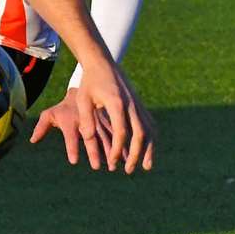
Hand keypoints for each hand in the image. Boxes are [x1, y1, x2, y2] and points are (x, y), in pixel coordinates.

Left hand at [31, 73, 154, 173]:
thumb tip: (88, 139)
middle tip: (129, 170)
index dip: (117, 149)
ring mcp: (138, 104)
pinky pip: (149, 123)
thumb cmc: (89, 82)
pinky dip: (151, 138)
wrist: (102, 63)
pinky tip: (149, 150)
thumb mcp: (82, 99)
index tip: (111, 162)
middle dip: (135, 154)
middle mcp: (131, 104)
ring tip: (146, 166)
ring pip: (149, 129)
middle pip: (139, 134)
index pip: (121, 132)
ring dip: (149, 149)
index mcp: (116, 103)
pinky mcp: (139, 104)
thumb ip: (86, 119)